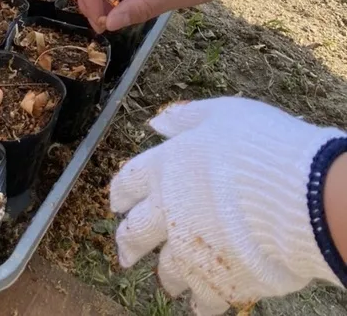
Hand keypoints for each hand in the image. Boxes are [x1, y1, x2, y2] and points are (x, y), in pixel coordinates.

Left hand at [110, 98, 344, 314]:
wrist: (295, 195)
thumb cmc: (257, 147)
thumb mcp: (220, 115)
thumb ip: (186, 120)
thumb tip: (157, 123)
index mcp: (166, 168)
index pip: (129, 182)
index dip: (121, 193)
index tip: (116, 204)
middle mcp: (169, 212)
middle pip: (136, 232)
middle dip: (128, 243)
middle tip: (125, 254)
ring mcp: (191, 250)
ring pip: (167, 271)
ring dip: (167, 276)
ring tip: (169, 282)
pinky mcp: (218, 281)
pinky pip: (203, 300)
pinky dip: (202, 303)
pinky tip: (202, 305)